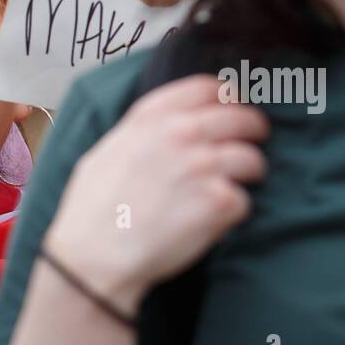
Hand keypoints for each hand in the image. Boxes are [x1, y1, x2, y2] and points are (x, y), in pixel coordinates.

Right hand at [44, 75, 269, 313]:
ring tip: (234, 189)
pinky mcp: (220, 201)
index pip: (208, 88)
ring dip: (249, 175)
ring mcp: (204, 166)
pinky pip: (244, 201)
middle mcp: (182, 133)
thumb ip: (140, 134)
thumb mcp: (105, 153)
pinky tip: (213, 222)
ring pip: (252, 159)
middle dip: (253, 132)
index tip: (232, 110)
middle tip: (252, 147)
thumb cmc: (91, 211)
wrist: (94, 256)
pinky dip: (233, 213)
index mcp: (151, 118)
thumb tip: (164, 131)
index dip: (227, 99)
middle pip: (242, 118)